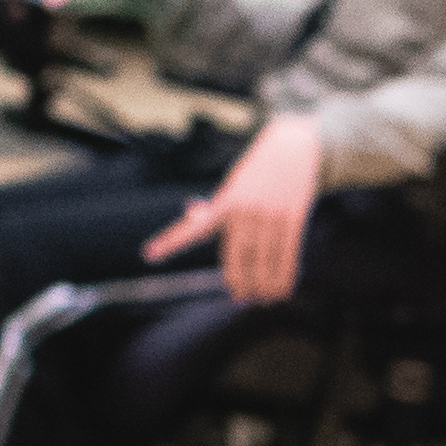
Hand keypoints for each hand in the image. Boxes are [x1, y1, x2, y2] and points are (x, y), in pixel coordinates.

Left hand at [144, 110, 327, 304]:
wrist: (295, 146)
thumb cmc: (259, 169)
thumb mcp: (234, 185)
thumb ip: (214, 205)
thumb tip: (191, 211)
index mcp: (225, 202)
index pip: (194, 227)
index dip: (172, 241)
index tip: (150, 253)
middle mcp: (245, 209)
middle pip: (238, 256)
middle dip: (240, 282)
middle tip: (240, 298)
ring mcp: (270, 213)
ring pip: (264, 260)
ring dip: (263, 285)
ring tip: (262, 299)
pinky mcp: (293, 215)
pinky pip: (287, 254)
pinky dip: (284, 276)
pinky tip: (282, 290)